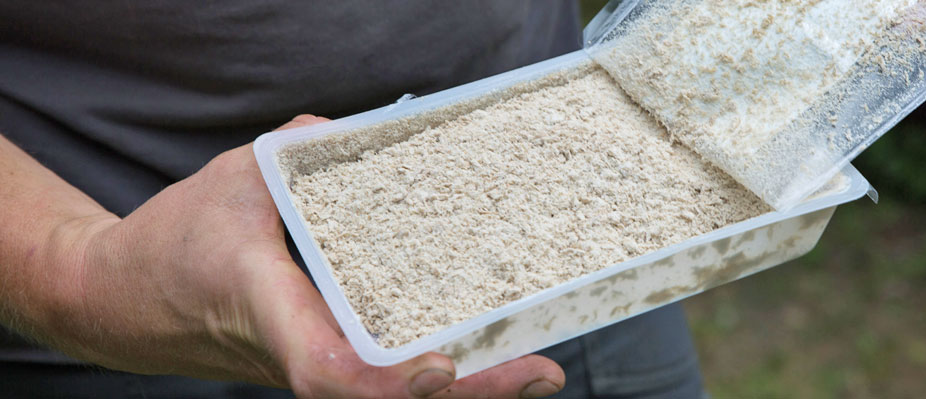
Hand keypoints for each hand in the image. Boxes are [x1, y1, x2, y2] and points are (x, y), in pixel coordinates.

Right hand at [39, 115, 564, 397]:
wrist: (124, 304)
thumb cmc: (173, 246)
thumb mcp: (227, 183)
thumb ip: (290, 155)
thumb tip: (344, 136)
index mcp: (271, 312)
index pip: (330, 370)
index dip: (385, 382)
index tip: (438, 368)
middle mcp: (301, 351)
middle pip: (388, 397)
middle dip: (471, 391)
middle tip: (542, 372)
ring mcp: (315, 362)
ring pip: (392, 394)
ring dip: (470, 389)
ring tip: (537, 372)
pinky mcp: (325, 358)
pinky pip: (386, 377)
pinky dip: (447, 376)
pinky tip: (491, 358)